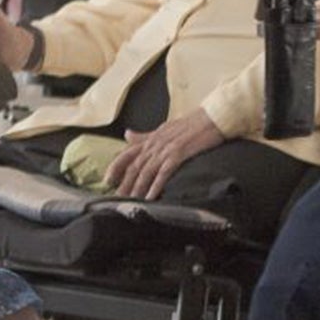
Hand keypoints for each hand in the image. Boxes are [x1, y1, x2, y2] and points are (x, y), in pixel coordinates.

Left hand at [105, 110, 223, 199]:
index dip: (115, 167)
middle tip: (117, 198)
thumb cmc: (191, 124)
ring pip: (146, 171)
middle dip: (125, 184)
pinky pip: (163, 173)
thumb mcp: (164, 128)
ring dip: (138, 188)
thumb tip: (127, 134)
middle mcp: (154, 144)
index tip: (107, 180)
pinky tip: (151, 197)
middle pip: (134, 166)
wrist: (212, 118)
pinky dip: (155, 186)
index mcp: (150, 139)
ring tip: (132, 201)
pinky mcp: (178, 154)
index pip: (127, 153)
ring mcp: (165, 149)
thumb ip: (145, 136)